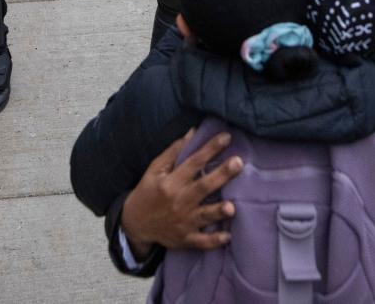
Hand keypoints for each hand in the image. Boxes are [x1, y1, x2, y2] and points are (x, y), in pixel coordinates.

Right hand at [120, 129, 242, 259]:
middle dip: (221, 175)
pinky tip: (227, 237)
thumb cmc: (148, 192)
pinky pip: (201, 242)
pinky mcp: (185, 239)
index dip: (210, 148)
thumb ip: (174, 151)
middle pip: (203, 187)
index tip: (226, 137)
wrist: (135, 224)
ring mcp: (183, 222)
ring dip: (218, 212)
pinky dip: (214, 241)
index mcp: (171, 182)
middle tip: (238, 163)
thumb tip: (193, 132)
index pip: (193, 162)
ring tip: (232, 207)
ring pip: (204, 216)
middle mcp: (178, 201)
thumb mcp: (154, 169)